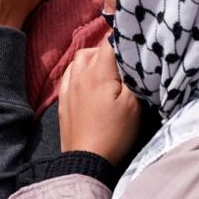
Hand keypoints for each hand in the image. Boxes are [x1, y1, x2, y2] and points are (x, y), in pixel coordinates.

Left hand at [59, 40, 141, 165]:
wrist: (86, 160)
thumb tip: (135, 57)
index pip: (109, 41)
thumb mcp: (134, 104)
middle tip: (125, 60)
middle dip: (109, 49)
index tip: (134, 43)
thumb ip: (134, 76)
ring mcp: (69, 87)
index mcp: (98, 72)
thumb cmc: (115, 132)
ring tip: (107, 68)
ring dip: (93, 57)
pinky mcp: (63, 100)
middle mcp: (80, 74)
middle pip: (94, 48)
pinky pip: (69, 73)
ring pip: (79, 58)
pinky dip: (79, 69)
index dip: (123, 39)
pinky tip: (87, 77)